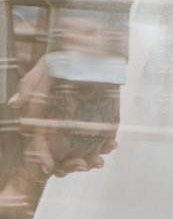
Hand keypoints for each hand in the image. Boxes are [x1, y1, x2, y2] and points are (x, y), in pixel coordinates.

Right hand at [9, 61, 119, 181]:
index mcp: (43, 121)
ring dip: (89, 161)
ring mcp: (80, 126)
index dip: (42, 158)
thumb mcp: (44, 70)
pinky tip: (111, 145)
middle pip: (62, 156)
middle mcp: (60, 127)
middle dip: (70, 166)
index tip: (47, 168)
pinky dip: (106, 146)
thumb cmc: (62, 60)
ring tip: (98, 161)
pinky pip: (102, 140)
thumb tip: (15, 103)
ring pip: (82, 153)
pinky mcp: (100, 121)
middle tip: (82, 165)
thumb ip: (30, 86)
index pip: (40, 145)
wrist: (90, 49)